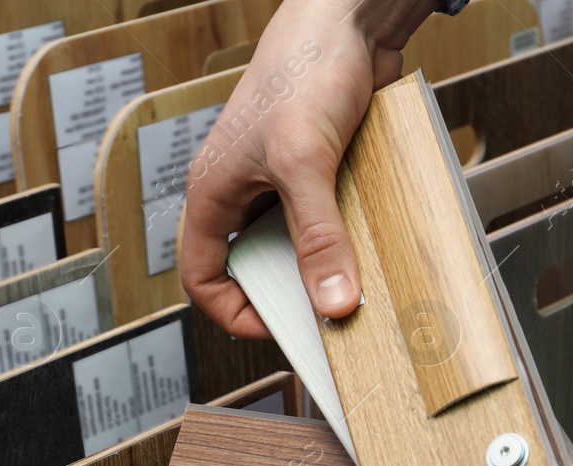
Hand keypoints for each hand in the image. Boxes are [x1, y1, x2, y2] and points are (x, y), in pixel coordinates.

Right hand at [181, 0, 439, 337]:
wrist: (348, 18)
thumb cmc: (303, 68)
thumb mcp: (305, 163)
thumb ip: (318, 237)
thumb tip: (332, 301)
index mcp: (213, 193)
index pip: (204, 279)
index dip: (236, 313)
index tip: (283, 328)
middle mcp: (241, 193)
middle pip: (253, 269)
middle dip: (288, 295)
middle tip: (326, 313)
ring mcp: (279, 184)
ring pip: (292, 249)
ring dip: (321, 268)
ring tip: (352, 282)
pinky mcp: (316, 172)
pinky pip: (324, 222)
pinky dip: (345, 239)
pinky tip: (369, 245)